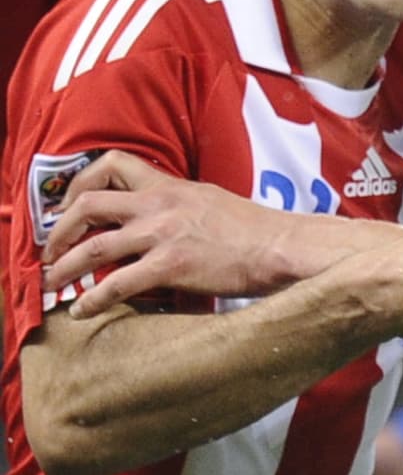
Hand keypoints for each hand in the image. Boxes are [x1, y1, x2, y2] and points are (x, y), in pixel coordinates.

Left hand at [40, 151, 299, 318]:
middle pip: (87, 204)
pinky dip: (91, 299)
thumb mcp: (210, 201)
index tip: (71, 208)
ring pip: (91, 247)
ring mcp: (163, 234)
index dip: (80, 185)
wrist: (281, 245)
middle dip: (58, 230)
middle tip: (50, 250)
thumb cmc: (253, 229)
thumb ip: (177, 205)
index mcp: (170, 186)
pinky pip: (115, 284)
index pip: (111, 164)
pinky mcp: (171, 266)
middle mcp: (160, 204)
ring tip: (51, 283)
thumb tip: (153, 221)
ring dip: (62, 268)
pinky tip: (82, 310)